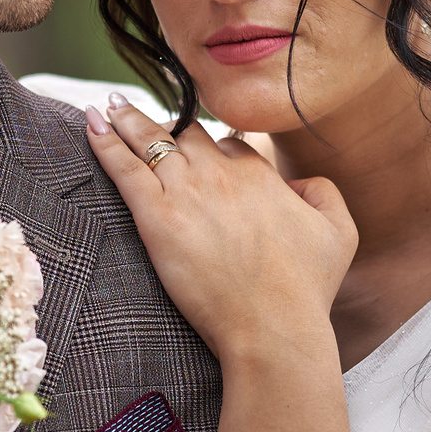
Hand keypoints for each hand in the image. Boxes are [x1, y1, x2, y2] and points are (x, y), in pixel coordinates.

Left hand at [82, 98, 355, 365]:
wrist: (273, 326)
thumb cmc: (306, 290)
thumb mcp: (340, 232)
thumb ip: (324, 192)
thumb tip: (297, 182)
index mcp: (260, 175)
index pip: (228, 145)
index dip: (213, 150)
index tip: (199, 153)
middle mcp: (222, 174)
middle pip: (187, 135)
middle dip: (166, 128)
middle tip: (142, 119)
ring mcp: (187, 191)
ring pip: (152, 141)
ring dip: (128, 120)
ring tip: (109, 105)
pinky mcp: (157, 216)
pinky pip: (124, 167)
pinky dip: (105, 142)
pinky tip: (91, 122)